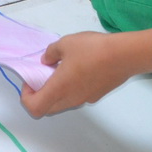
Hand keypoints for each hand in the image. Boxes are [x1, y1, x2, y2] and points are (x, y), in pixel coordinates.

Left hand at [19, 29, 151, 117]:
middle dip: (40, 95)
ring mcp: (85, 99)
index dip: (27, 97)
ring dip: (56, 92)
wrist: (124, 55)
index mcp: (59, 89)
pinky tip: (80, 69)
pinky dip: (71, 88)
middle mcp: (71, 99)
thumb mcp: (65, 43)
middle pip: (47, 108)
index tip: (31, 81)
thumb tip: (46, 61)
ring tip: (62, 69)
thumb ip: (51, 53)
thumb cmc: (92, 49)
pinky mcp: (97, 95)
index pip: (34, 107)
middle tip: (43, 76)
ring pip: (63, 103)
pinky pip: (77, 97)